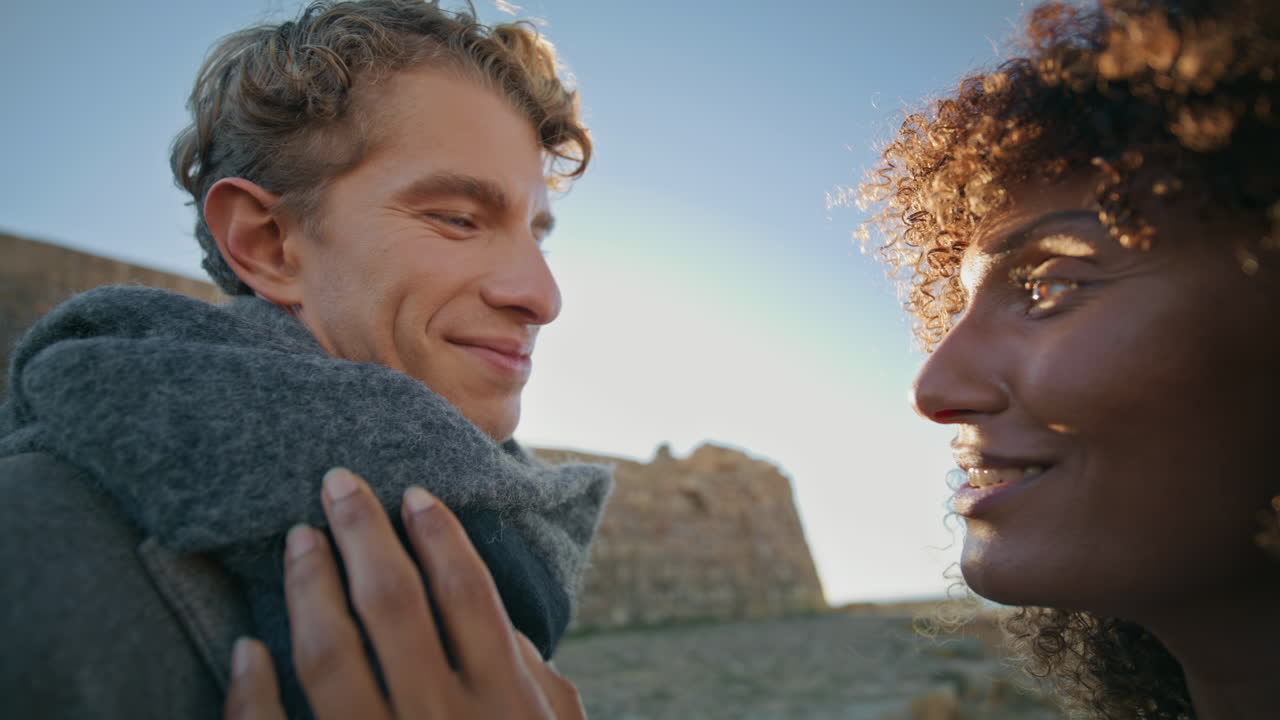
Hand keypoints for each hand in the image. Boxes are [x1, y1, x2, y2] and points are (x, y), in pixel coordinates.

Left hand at [222, 468, 585, 719]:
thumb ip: (535, 683)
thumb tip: (497, 621)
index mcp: (505, 705)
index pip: (467, 595)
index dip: (439, 536)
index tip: (412, 493)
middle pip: (395, 605)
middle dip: (363, 533)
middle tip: (336, 481)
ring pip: (330, 654)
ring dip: (309, 587)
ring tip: (298, 539)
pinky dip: (254, 691)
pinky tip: (247, 648)